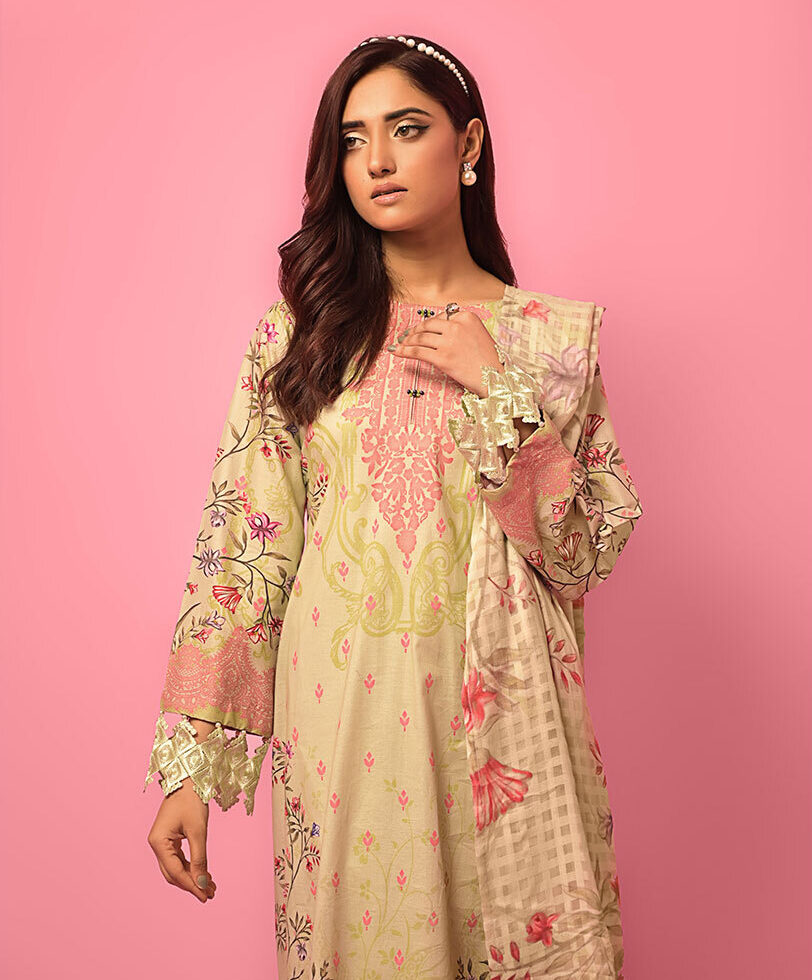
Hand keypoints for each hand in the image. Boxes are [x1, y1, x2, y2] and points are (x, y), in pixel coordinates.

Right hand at [147, 779, 216, 903]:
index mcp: (158, 842)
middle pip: (173, 873)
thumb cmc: (192, 801)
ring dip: (192, 877)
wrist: (188, 780)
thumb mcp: (198, 831)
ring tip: (210, 887)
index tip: (205, 896)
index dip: (191, 886)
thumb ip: (200, 858)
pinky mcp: (169, 839)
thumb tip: (202, 883)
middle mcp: (156, 844)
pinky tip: (204, 873)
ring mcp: (162, 842)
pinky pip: (179, 859)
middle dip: (192, 884)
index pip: (175, 872)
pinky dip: (191, 867)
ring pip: (176, 868)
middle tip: (209, 894)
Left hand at [388, 309, 502, 396]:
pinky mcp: (442, 358)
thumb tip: (438, 331)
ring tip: (400, 345)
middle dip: (413, 331)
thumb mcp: (478, 334)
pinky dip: (404, 351)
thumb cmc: (489, 361)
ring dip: (407, 341)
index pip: (441, 316)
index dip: (427, 323)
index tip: (418, 328)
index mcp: (467, 316)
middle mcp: (457, 325)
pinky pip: (417, 352)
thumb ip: (461, 328)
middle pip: (428, 325)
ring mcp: (449, 342)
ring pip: (420, 338)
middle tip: (405, 337)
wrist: (496, 379)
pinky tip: (397, 352)